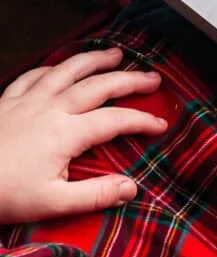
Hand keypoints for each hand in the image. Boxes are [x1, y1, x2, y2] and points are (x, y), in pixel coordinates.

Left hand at [0, 47, 164, 222]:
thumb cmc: (4, 194)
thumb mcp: (53, 203)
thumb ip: (95, 194)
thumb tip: (130, 187)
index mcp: (66, 133)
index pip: (115, 120)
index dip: (142, 120)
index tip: (161, 124)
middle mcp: (51, 109)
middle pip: (99, 85)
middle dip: (130, 79)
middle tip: (152, 77)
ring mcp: (28, 100)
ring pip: (68, 70)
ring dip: (95, 59)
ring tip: (116, 54)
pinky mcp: (7, 100)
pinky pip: (34, 74)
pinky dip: (53, 66)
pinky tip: (60, 65)